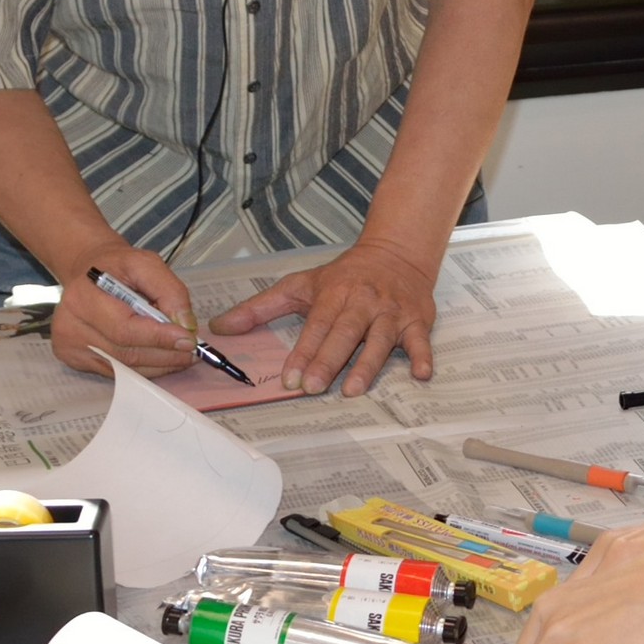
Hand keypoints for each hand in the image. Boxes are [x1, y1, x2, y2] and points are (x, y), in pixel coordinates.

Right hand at [49, 242, 202, 378]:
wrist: (88, 272)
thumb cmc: (117, 267)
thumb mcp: (146, 264)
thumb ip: (169, 290)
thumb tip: (185, 325)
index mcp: (83, 296)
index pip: (124, 328)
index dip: (159, 338)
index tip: (188, 340)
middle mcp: (69, 325)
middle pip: (125, 353)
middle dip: (164, 355)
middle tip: (192, 352)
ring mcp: (70, 346)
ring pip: (124, 367)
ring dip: (158, 365)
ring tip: (181, 355)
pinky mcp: (73, 359)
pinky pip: (117, 372)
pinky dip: (143, 368)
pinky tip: (159, 357)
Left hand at [216, 234, 438, 394]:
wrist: (396, 252)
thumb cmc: (344, 275)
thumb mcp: (300, 284)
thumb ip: (260, 307)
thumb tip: (220, 326)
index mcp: (334, 293)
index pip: (316, 326)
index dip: (303, 352)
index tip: (289, 378)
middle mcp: (363, 303)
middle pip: (345, 333)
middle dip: (329, 360)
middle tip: (313, 388)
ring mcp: (392, 313)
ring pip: (380, 340)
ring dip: (368, 365)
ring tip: (353, 390)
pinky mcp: (417, 321)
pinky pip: (421, 341)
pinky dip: (423, 357)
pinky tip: (421, 374)